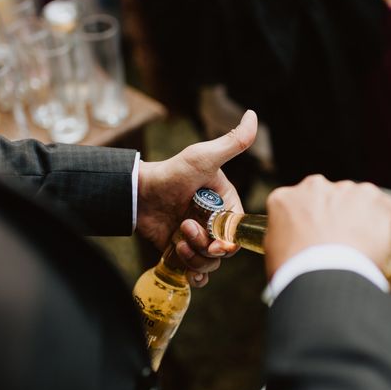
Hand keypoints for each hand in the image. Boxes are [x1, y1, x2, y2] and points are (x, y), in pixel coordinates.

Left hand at [138, 110, 257, 286]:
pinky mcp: (182, 251)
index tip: (214, 242)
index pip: (237, 233)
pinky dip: (192, 274)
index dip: (228, 242)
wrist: (137, 192)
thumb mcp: (203, 157)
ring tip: (177, 242)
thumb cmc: (171, 172)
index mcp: (226, 206)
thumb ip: (232, 142)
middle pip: (223, 253)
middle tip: (184, 230)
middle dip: (204, 248)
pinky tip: (183, 266)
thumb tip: (253, 114)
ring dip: (194, 259)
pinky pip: (196, 272)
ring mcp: (198, 239)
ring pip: (210, 264)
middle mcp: (215, 224)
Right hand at [264, 177, 390, 279]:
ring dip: (364, 216)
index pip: (299, 206)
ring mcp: (348, 192)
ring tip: (369, 244)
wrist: (323, 279)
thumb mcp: (273, 255)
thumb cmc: (294, 274)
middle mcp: (315, 187)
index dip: (309, 223)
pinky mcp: (378, 201)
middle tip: (342, 244)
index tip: (317, 238)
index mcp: (285, 199)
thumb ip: (280, 245)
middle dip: (337, 216)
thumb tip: (285, 257)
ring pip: (361, 200)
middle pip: (330, 199)